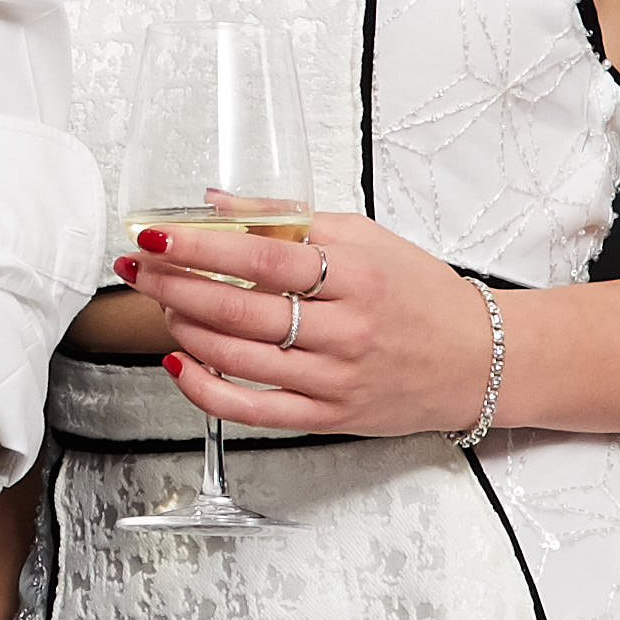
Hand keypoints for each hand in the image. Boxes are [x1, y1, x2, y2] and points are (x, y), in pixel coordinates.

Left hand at [113, 208, 496, 441]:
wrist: (480, 359)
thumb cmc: (420, 293)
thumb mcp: (365, 238)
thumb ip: (289, 219)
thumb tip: (218, 202)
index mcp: (356, 275)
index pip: (262, 258)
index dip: (200, 248)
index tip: (156, 235)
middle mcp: (346, 329)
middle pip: (240, 309)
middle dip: (175, 285)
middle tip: (139, 266)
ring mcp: (335, 378)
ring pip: (238, 358)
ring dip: (184, 327)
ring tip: (160, 301)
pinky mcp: (329, 417)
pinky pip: (252, 409)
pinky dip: (205, 388)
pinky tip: (178, 362)